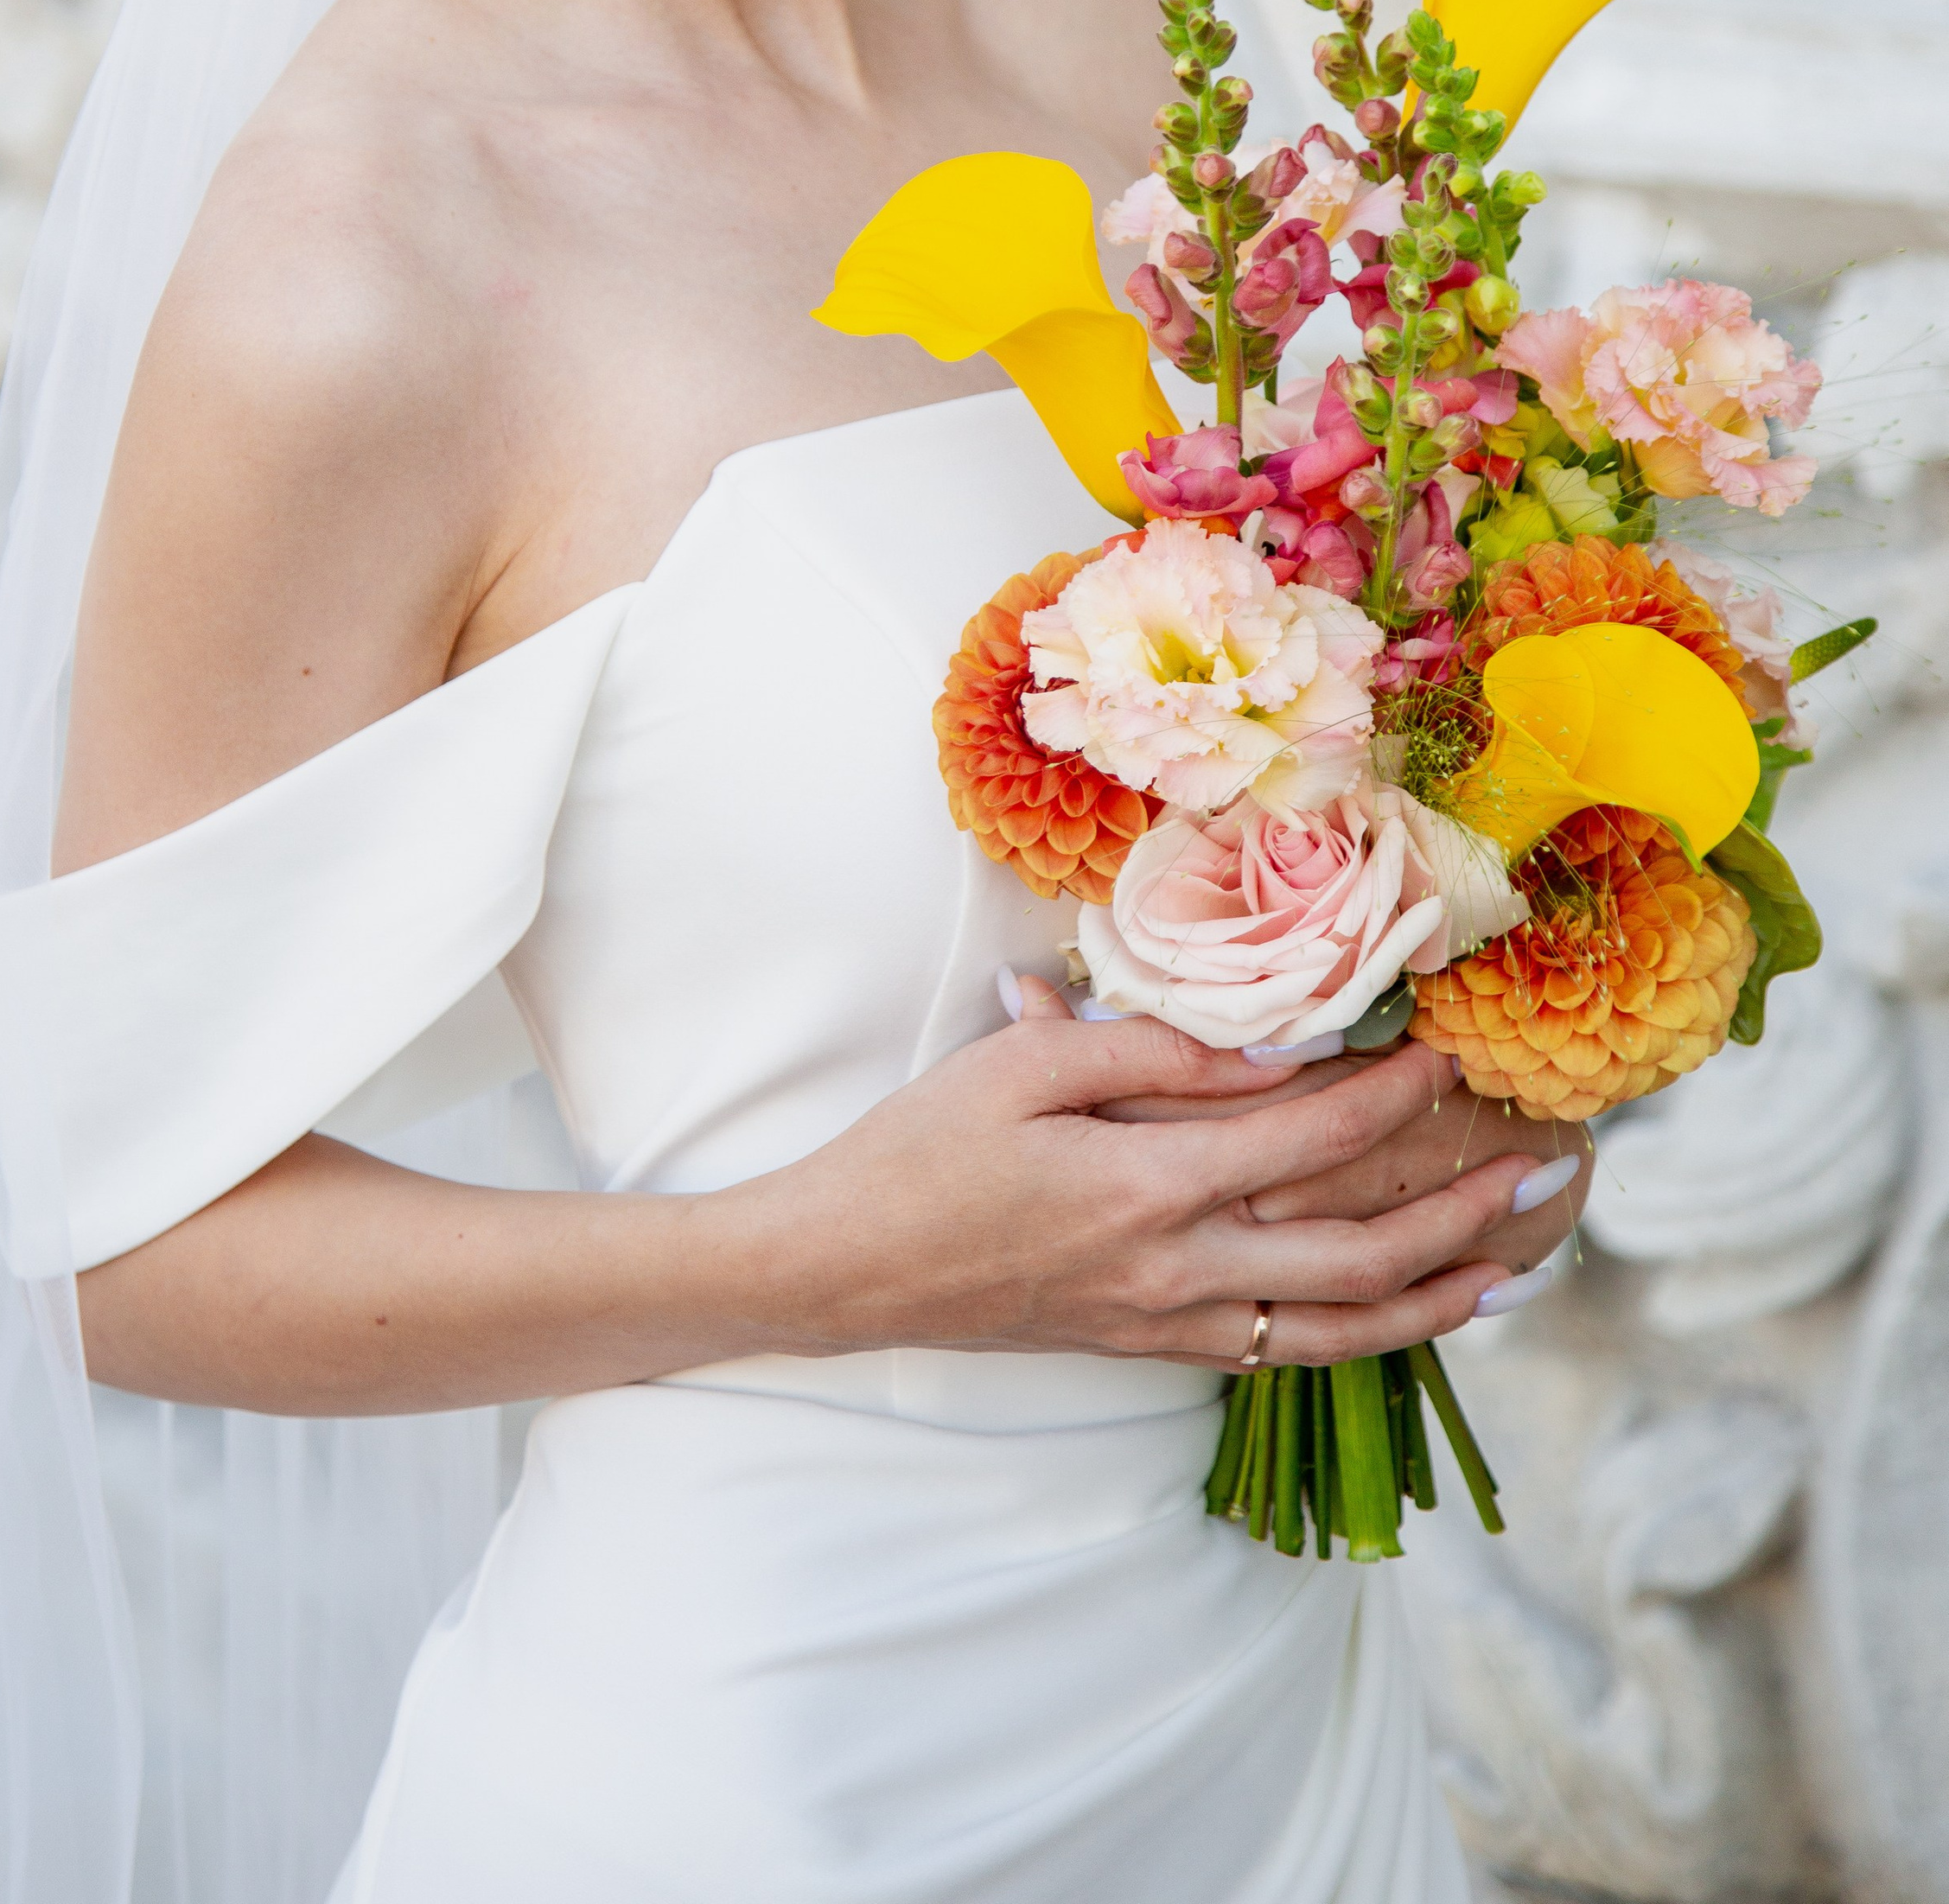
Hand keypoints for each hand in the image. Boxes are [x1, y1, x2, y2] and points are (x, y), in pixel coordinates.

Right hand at [727, 986, 1557, 1373]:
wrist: (846, 1268)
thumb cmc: (924, 1149)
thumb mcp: (1025, 1065)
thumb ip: (1153, 1051)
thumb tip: (1273, 1043)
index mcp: (1148, 1186)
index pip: (1305, 1139)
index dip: (1389, 1098)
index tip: (1450, 1057)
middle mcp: (1178, 1270)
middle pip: (1356, 1251)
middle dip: (1460, 1214)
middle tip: (1546, 1173)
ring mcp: (1169, 1322)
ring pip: (1337, 1322)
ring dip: (1437, 1295)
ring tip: (1514, 1266)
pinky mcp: (1152, 1347)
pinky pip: (1284, 1349)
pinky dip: (1361, 1335)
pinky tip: (1403, 1313)